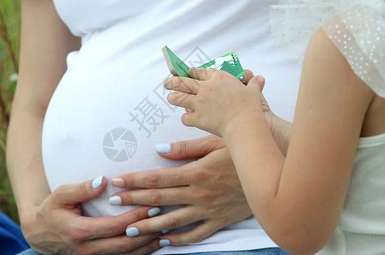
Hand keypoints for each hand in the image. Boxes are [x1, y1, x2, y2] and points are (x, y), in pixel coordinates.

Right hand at [20, 177, 160, 253]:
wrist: (39, 234)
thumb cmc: (51, 210)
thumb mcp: (61, 194)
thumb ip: (82, 188)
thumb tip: (104, 180)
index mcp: (78, 232)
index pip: (114, 227)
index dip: (135, 217)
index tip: (152, 206)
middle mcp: (87, 250)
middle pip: (124, 245)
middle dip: (147, 233)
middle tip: (165, 220)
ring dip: (147, 246)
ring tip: (166, 234)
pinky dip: (139, 253)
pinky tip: (152, 244)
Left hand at [109, 136, 251, 245]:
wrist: (271, 173)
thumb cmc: (241, 154)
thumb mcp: (215, 143)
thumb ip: (186, 147)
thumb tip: (160, 149)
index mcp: (195, 172)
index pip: (157, 178)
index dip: (135, 180)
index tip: (117, 181)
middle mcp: (198, 194)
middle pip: (159, 200)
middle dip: (133, 201)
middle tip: (114, 202)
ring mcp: (208, 211)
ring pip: (173, 222)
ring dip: (149, 226)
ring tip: (130, 228)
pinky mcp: (219, 222)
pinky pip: (195, 235)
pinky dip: (179, 240)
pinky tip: (164, 242)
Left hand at [165, 68, 264, 136]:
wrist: (245, 123)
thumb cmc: (250, 107)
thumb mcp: (253, 92)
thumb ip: (254, 84)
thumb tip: (259, 79)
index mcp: (218, 78)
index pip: (198, 72)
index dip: (190, 73)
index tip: (187, 73)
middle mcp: (206, 88)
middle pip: (181, 81)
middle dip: (171, 81)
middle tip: (167, 82)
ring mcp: (200, 103)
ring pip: (177, 97)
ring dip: (173, 97)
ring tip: (171, 98)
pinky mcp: (197, 117)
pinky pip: (185, 118)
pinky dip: (186, 119)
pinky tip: (188, 119)